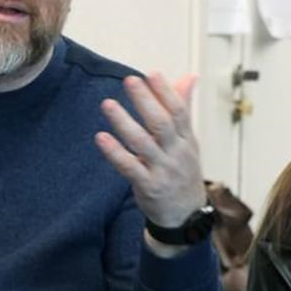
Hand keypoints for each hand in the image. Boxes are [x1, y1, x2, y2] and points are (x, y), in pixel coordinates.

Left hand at [95, 73, 206, 247]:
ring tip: (108, 104)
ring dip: (124, 123)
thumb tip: (190, 77)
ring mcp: (162, 170)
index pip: (179, 112)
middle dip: (146, 101)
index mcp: (185, 139)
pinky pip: (130, 168)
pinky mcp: (148, 186)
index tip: (152, 74)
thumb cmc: (183, 172)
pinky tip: (101, 137)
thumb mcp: (187, 141)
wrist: (186, 215)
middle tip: (130, 80)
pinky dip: (115, 153)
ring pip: (143, 144)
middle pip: (162, 124)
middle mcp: (176, 153)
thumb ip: (183, 109)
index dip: (166, 92)